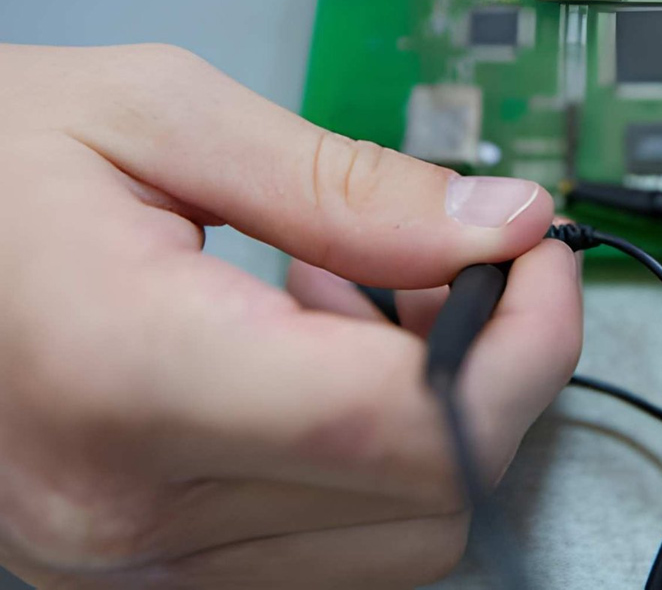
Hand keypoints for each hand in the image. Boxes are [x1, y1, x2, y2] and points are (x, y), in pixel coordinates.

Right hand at [0, 43, 581, 587]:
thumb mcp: (157, 116)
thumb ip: (349, 185)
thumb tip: (498, 223)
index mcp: (127, 371)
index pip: (412, 421)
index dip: (521, 342)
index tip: (536, 258)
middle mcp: (125, 510)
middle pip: (431, 491)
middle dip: (497, 370)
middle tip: (465, 261)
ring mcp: (129, 563)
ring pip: (400, 537)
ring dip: (435, 417)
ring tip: (365, 300)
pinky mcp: (140, 570)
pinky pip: (330, 549)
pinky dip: (370, 461)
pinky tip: (319, 361)